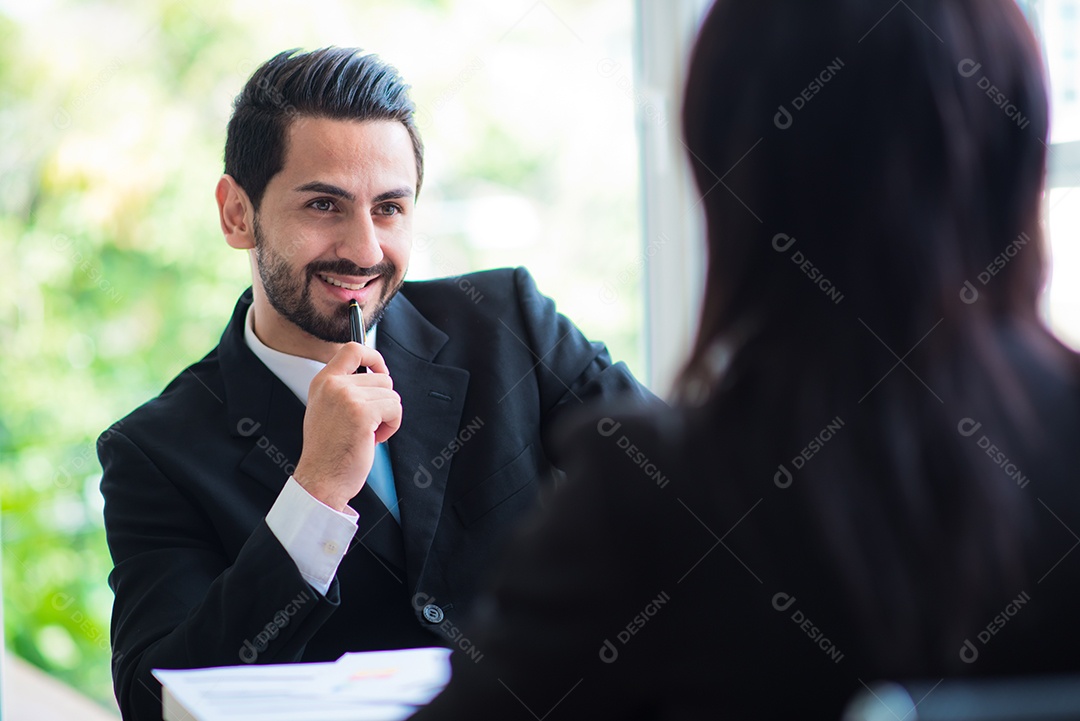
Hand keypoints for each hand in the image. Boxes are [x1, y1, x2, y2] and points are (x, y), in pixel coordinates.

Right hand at [292, 343, 401, 511]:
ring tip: (367, 433)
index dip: (373, 357)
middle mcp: (333, 386)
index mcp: (323, 382)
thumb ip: (344, 390)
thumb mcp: (326, 409)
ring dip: (387, 416)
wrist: (321, 478)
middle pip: (382, 378)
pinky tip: (373, 439)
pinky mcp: (362, 412)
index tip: (380, 371)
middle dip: (383, 402)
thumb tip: (374, 375)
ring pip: (391, 394)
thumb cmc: (328, 450)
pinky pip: (395, 408)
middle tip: (368, 424)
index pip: (352, 349)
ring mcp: (347, 397)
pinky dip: (391, 426)